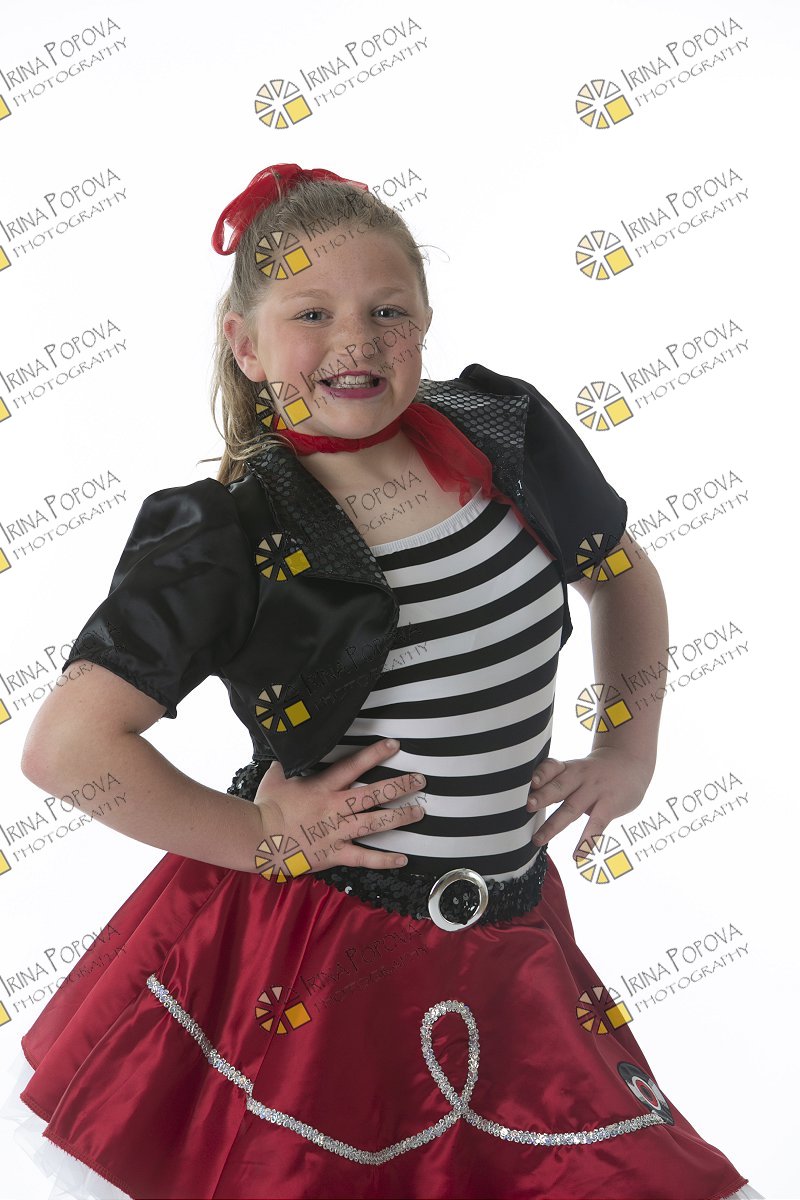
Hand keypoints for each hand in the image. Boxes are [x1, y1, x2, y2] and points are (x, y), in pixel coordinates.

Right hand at [251, 739, 425, 880]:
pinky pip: (364, 858)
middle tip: (420, 780)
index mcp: (323, 787)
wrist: (258, 839)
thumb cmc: (266, 807)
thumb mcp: (276, 777)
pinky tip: (403, 858)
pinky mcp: (335, 854)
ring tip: (419, 812)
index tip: (395, 746)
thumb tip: (289, 748)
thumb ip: (288, 763)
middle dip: (400, 786)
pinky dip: (384, 860)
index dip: (375, 754)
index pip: (354, 766)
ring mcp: (337, 832)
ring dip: (400, 818)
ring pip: (375, 823)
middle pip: (374, 794)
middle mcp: (335, 808)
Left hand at [526, 747, 653, 860]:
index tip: (529, 782)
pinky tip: (578, 856)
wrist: (630, 762)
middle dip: (542, 796)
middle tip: (527, 807)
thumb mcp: (575, 768)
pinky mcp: (610, 805)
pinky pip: (597, 825)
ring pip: (572, 808)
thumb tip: (527, 802)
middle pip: (559, 787)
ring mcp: (595, 791)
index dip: (540, 774)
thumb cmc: (594, 771)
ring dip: (554, 825)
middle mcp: (580, 777)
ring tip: (538, 840)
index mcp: (568, 768)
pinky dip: (587, 841)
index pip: (552, 767)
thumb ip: (555, 782)